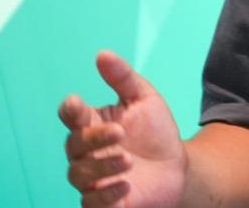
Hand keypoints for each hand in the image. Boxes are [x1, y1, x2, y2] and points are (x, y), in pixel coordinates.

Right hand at [59, 51, 187, 206]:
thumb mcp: (145, 99)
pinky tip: (126, 185)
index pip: (70, 115)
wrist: (178, 167)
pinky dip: (106, 194)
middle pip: (74, 145)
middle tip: (119, 132)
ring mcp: (92, 178)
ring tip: (128, 160)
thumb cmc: (156, 132)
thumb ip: (123, 77)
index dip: (70, 110)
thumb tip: (102, 54)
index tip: (77, 105)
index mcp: (92, 123)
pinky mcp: (102, 202)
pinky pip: (92, 203)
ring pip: (79, 175)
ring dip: (102, 166)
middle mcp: (86, 151)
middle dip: (94, 139)